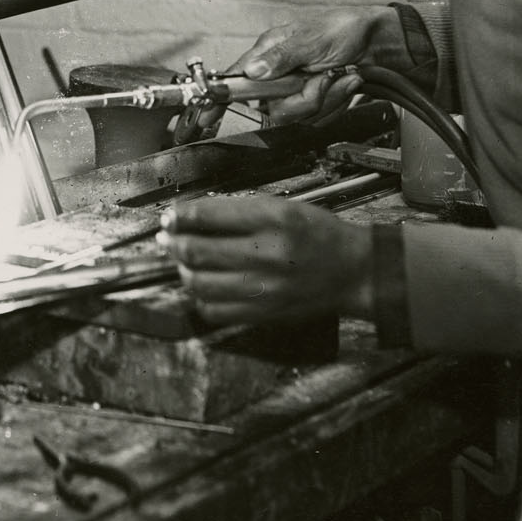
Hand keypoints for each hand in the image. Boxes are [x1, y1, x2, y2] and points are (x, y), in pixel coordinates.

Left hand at [156, 194, 372, 327]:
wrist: (354, 271)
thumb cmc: (318, 234)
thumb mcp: (283, 206)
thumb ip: (239, 211)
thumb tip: (193, 216)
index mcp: (272, 219)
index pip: (209, 216)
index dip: (180, 215)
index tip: (170, 216)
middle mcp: (266, 254)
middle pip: (197, 251)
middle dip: (173, 242)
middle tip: (166, 238)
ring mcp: (264, 288)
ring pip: (200, 283)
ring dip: (183, 270)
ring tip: (183, 261)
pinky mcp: (263, 313)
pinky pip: (215, 311)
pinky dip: (200, 298)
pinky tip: (203, 286)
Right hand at [227, 5, 405, 124]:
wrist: (377, 43)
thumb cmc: (343, 30)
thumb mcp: (311, 39)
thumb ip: (281, 57)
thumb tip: (253, 70)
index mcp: (266, 54)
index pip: (234, 81)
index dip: (219, 99)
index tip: (207, 116)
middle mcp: (276, 76)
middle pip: (273, 110)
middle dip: (305, 99)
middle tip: (321, 78)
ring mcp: (294, 91)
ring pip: (299, 117)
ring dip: (327, 98)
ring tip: (338, 75)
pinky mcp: (313, 103)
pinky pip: (318, 118)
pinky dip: (337, 102)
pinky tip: (343, 82)